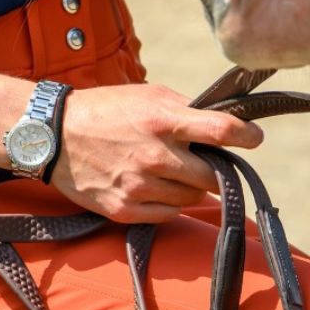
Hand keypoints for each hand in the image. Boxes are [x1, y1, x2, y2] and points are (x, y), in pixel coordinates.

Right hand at [49, 83, 262, 223]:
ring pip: (192, 197)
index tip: (254, 138)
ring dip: (190, 185)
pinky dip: (170, 201)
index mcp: (162, 120)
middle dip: (216, 169)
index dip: (246, 136)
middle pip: (212, 175)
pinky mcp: (125, 210)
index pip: (221, 131)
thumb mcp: (148, 95)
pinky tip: (155, 184)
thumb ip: (186, 110)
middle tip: (207, 160)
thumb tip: (224, 122)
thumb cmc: (107, 109)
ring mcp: (140, 186)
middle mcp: (155, 156)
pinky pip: (169, 213)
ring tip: (171, 169)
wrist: (55, 136)